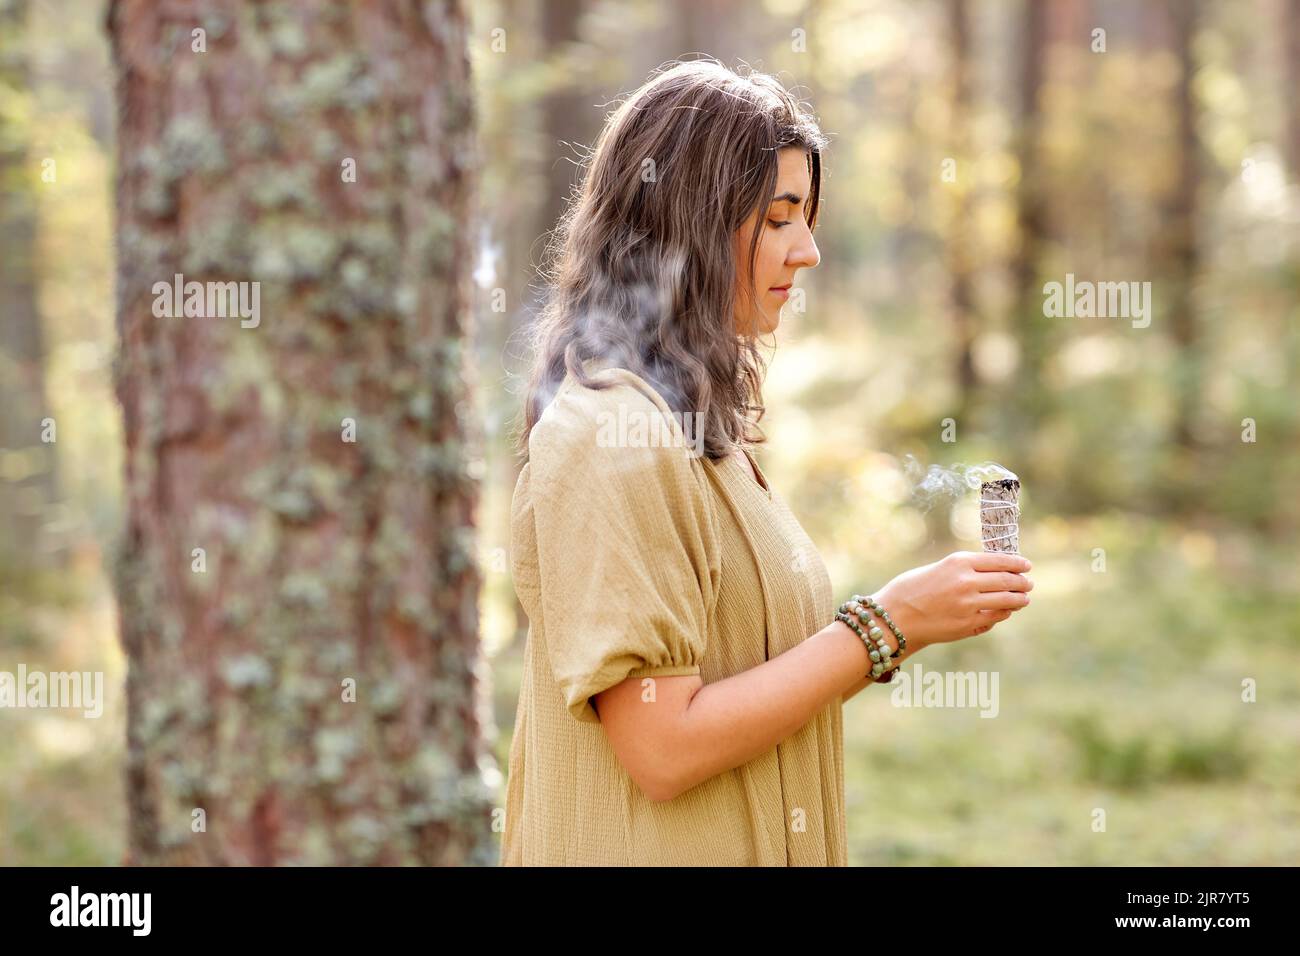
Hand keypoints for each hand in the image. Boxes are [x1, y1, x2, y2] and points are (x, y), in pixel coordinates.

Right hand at [874, 551, 1032, 649]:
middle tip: (1028, 583)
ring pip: (1007, 600)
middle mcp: (967, 582)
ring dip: (1019, 599)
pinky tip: (1005, 611)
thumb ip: (964, 570)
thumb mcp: (938, 568)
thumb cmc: (911, 589)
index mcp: (959, 562)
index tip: (1026, 565)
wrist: (893, 617)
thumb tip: (994, 573)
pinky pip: (995, 617)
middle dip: (1022, 582)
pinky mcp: (968, 625)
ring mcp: (969, 605)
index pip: (1000, 560)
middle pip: (1008, 580)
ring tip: (1023, 599)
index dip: (1018, 563)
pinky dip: (1004, 613)